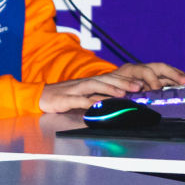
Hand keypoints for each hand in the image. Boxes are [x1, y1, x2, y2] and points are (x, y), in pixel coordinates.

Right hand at [37, 63, 184, 113]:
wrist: (40, 97)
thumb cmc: (64, 98)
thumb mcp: (86, 98)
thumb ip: (100, 99)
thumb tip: (119, 103)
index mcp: (92, 83)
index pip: (113, 79)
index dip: (128, 81)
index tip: (143, 85)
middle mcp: (86, 84)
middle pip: (107, 80)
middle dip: (125, 83)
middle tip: (141, 87)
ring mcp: (75, 90)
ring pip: (96, 86)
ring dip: (111, 89)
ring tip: (124, 93)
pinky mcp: (65, 99)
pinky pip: (79, 100)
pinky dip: (89, 102)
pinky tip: (98, 105)